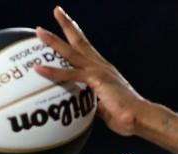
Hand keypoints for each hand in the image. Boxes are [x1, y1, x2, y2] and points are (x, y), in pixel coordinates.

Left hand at [34, 7, 148, 136]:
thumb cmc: (126, 117)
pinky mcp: (95, 80)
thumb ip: (94, 106)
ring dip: (54, 40)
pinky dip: (52, 71)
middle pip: (80, 40)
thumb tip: (85, 110)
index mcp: (104, 70)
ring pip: (71, 51)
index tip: (69, 26)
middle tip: (57, 11)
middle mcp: (101, 65)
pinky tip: (37, 67)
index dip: (77, 37)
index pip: (87, 49)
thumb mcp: (106, 110)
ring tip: (38, 31)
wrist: (140, 117)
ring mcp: (98, 70)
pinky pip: (69, 74)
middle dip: (68, 25)